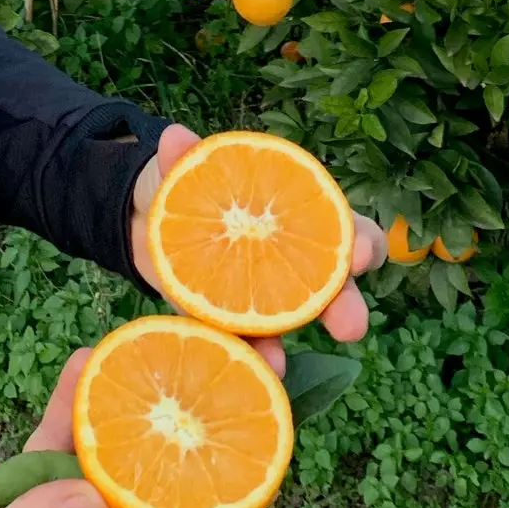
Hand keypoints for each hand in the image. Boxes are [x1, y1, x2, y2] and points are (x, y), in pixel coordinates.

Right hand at [0, 350, 207, 507]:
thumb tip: (100, 497)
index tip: (251, 464)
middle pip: (144, 504)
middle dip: (183, 453)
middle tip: (225, 390)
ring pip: (108, 464)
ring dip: (131, 416)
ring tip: (168, 360)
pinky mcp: (22, 483)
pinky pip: (60, 440)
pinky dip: (74, 403)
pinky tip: (89, 358)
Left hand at [129, 123, 386, 376]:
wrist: (147, 222)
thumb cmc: (188, 185)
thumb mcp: (181, 169)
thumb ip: (182, 157)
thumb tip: (173, 135)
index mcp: (292, 211)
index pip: (340, 225)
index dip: (360, 240)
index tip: (362, 253)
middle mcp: (285, 258)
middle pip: (328, 284)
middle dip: (344, 305)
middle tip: (352, 326)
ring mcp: (256, 293)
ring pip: (280, 322)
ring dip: (284, 345)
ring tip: (277, 366)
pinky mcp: (222, 319)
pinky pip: (235, 342)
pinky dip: (234, 357)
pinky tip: (233, 372)